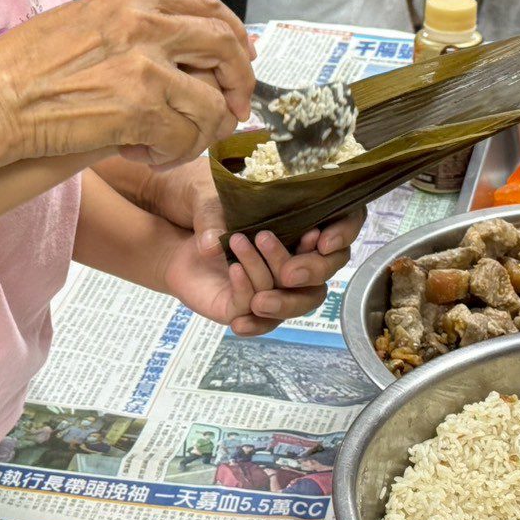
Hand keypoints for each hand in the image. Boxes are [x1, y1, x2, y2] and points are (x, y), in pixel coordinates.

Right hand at [0, 0, 254, 167]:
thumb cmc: (25, 70)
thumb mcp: (86, 22)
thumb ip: (136, 27)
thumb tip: (191, 52)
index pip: (206, 6)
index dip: (234, 37)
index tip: (240, 60)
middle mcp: (142, 19)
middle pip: (225, 45)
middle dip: (239, 83)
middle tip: (233, 111)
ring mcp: (143, 62)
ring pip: (211, 102)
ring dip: (201, 132)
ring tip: (170, 145)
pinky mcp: (138, 106)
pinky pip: (186, 136)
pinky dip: (173, 154)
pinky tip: (143, 155)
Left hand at [155, 160, 361, 336]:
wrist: (174, 232)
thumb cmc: (199, 205)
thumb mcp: (203, 198)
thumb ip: (209, 216)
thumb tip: (212, 244)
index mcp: (301, 212)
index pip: (344, 221)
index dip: (342, 232)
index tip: (320, 239)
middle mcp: (298, 250)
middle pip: (329, 267)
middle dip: (312, 269)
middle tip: (288, 271)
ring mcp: (280, 280)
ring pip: (304, 298)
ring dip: (281, 295)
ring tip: (241, 271)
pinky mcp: (257, 304)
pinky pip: (268, 321)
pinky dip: (256, 320)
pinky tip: (236, 313)